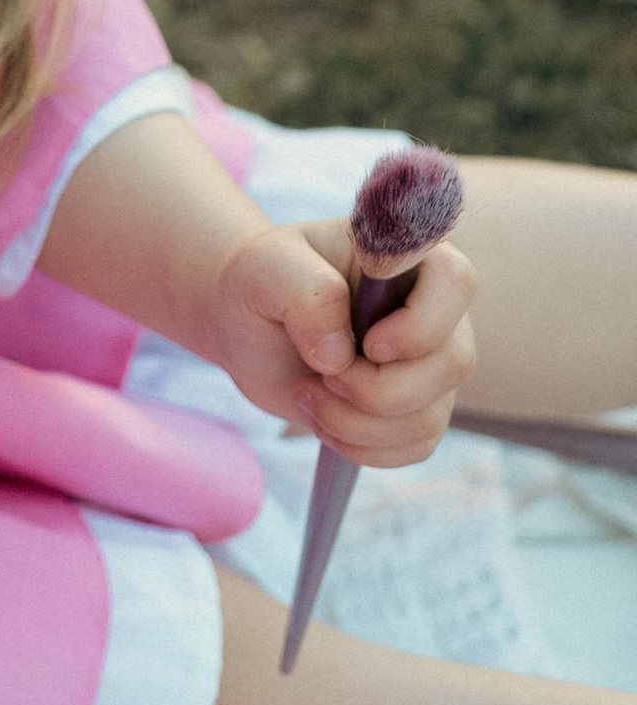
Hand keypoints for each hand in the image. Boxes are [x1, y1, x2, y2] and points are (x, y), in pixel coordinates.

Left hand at [206, 215, 478, 466]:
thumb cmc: (263, 281)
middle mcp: (433, 310)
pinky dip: (362, 446)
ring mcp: (430, 364)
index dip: (419, 326)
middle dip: (376, 388)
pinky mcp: (416, 408)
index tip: (367, 344)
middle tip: (319, 374)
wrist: (247, 324)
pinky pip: (416, 446)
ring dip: (356, 422)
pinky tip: (322, 419)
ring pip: (429, 417)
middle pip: (453, 364)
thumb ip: (307, 294)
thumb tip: (340, 354)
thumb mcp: (267, 269)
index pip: (456, 282)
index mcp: (407, 258)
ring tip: (306, 394)